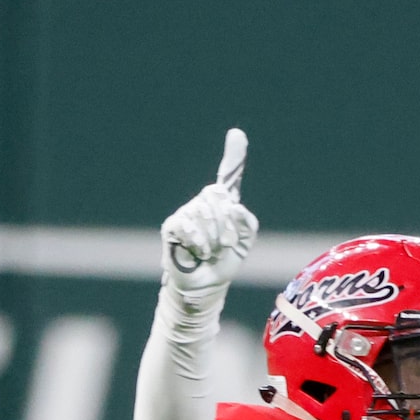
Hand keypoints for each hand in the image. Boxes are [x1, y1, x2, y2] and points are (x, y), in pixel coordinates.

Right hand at [161, 127, 256, 301]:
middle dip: (225, 223)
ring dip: (213, 238)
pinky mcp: (172, 226)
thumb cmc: (225, 263)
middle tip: (226, 244)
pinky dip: (197, 240)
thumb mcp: (244, 242)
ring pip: (202, 212)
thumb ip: (246, 222)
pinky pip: (186, 224)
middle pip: (216, 195)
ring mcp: (187, 213)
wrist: (206, 285)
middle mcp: (204, 204)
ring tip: (210, 253)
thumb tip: (234, 206)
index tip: (236, 134)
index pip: (228, 175)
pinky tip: (199, 252)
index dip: (234, 155)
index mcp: (224, 205)